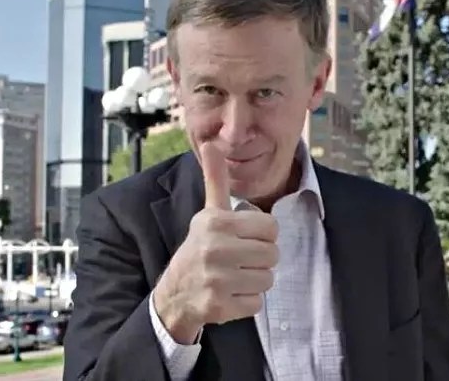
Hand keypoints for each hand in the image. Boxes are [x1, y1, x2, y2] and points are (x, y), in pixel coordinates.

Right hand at [152, 142, 278, 343]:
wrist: (175, 292)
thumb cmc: (200, 247)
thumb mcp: (208, 213)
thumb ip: (215, 180)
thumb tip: (210, 144)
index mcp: (216, 222)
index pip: (271, 228)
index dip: (262, 235)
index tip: (244, 239)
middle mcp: (215, 248)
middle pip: (272, 255)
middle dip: (260, 259)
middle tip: (239, 260)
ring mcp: (216, 279)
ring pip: (267, 280)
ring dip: (255, 281)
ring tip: (234, 276)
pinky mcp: (218, 305)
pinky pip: (257, 303)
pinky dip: (247, 302)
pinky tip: (229, 294)